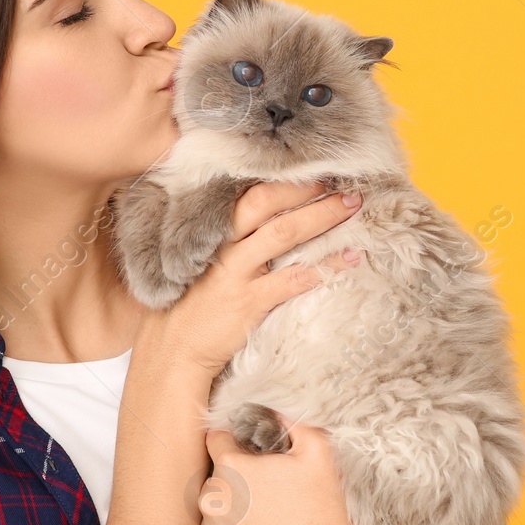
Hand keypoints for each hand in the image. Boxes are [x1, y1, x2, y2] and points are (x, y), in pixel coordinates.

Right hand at [149, 180, 363, 378]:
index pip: (247, 194)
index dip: (282, 181)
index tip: (311, 171)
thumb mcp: (194, 263)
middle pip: (267, 204)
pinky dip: (326, 266)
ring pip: (285, 234)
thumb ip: (222, 241)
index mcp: (208, 232)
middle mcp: (222, 246)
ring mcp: (236, 273)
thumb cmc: (185, 307)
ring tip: (353, 208)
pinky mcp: (249, 302)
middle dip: (306, 189)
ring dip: (323, 217)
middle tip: (342, 184)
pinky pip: (295, 278)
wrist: (172, 353)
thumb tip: (260, 220)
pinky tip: (351, 258)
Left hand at [196, 418, 383, 524]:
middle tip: (267, 498)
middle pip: (214, 482)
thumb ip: (291, 423)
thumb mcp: (318, 452)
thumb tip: (275, 410)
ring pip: (214, 519)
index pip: (215, 441)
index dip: (234, 443)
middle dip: (235, 485)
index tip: (249, 453)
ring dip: (232, 519)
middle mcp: (212, 502)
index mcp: (231, 468)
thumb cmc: (326, 510)